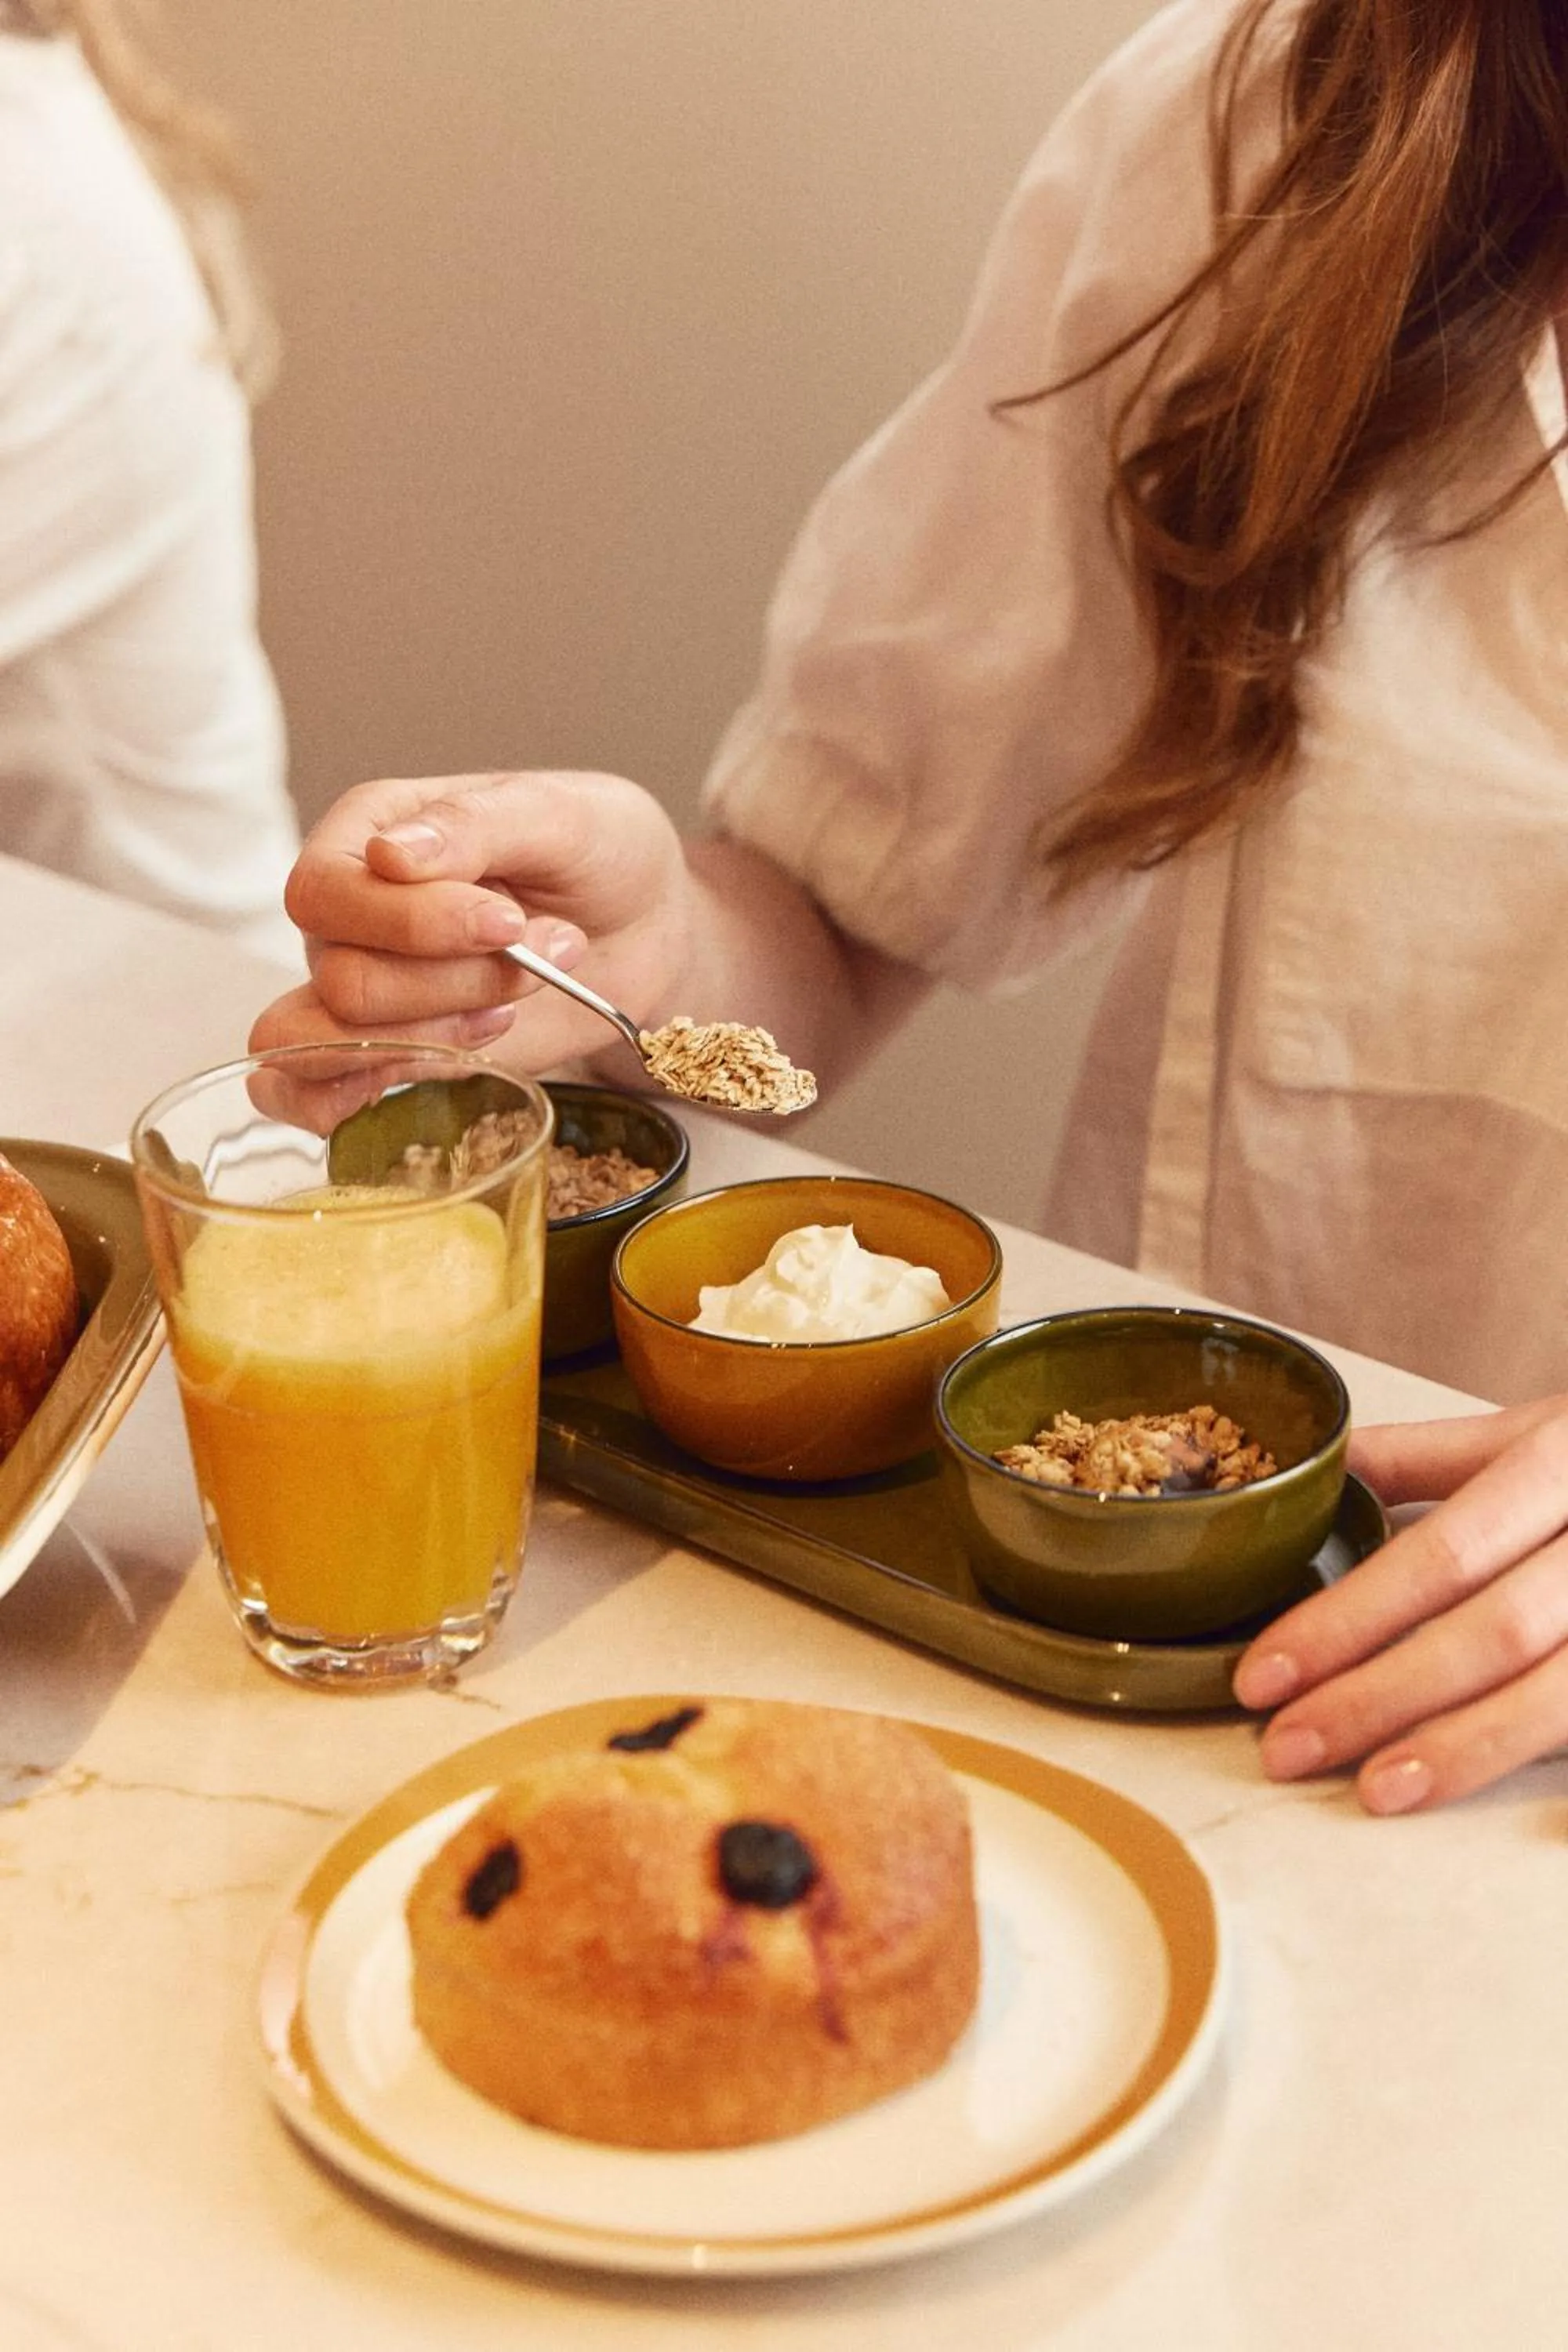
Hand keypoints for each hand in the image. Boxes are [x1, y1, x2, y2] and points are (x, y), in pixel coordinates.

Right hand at [249, 769, 694, 1079]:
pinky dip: (355, 1099)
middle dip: (457, 982)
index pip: (326, 892)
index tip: (508, 920)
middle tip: (544, 954)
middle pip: (344, 979)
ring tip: (515, 1000)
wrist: (647, 927)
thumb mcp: (562, 815)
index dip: (412, 922)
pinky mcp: (386, 1052)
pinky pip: (303, 1095)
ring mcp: (359, 988)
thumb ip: (475, 825)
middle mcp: (347, 914)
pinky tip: (445, 1069)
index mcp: (367, 832)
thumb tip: (391, 854)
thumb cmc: (601, 854)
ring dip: (441, 1036)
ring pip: (338, 1042)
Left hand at [1233, 1395, 1567, 1810]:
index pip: (1440, 1553)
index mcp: (1562, 1461)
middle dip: (1379, 1696)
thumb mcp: (1540, 1431)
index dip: (1347, 1619)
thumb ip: (1428, 1457)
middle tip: (1285, 1747)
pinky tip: (1472, 1794)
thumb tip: (1311, 1475)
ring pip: (1558, 1691)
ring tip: (1373, 1790)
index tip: (1264, 1672)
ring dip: (1460, 1747)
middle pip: (1489, 1630)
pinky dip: (1545, 1766)